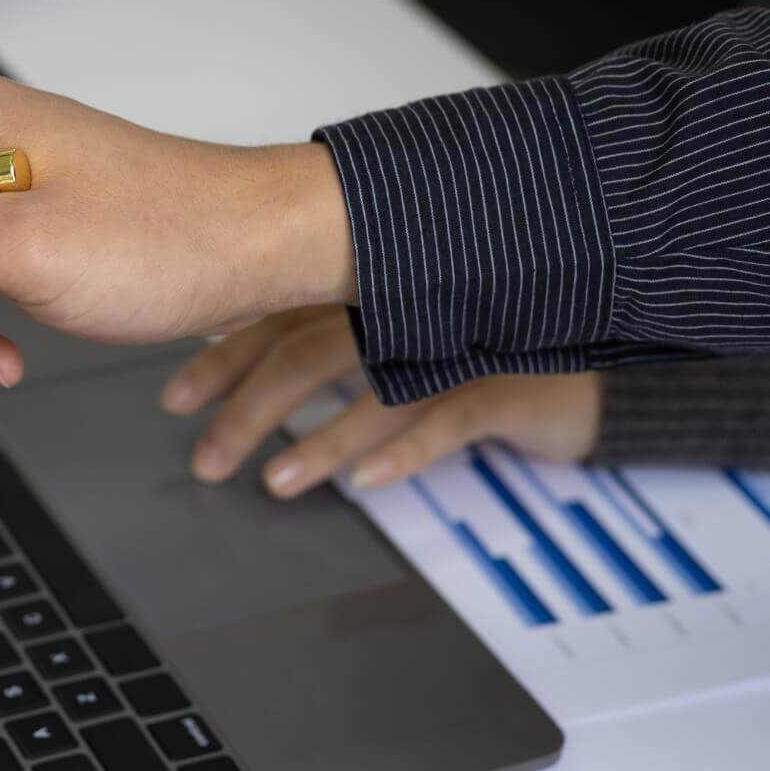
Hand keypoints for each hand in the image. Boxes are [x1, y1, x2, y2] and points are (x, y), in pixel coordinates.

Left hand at [161, 307, 600, 491]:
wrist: (598, 362)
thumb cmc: (484, 349)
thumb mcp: (397, 335)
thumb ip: (323, 333)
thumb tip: (231, 359)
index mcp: (373, 287)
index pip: (278, 312)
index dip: (221, 353)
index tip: (172, 398)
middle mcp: (409, 303)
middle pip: (309, 348)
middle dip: (249, 407)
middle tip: (205, 459)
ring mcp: (462, 338)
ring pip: (372, 384)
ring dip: (315, 438)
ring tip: (272, 482)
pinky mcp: (511, 378)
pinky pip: (448, 415)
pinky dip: (403, 450)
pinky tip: (364, 483)